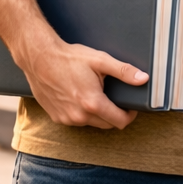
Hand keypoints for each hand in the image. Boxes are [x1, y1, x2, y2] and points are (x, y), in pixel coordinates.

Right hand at [13, 31, 148, 129]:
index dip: (130, 114)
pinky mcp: (57, 118)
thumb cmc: (69, 58)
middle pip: (108, 125)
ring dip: (98, 114)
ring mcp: (67, 119)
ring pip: (92, 123)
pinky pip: (77, 121)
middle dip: (115, 114)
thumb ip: (124, 71)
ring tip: (95, 94)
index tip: (129, 105)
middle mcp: (79, 116)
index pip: (121, 122)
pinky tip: (79, 97)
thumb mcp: (100, 60)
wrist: (39, 58)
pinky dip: (82, 113)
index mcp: (92, 103)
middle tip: (113, 97)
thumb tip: (143, 79)